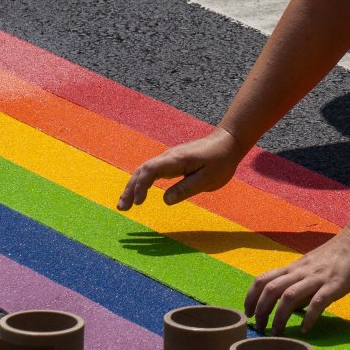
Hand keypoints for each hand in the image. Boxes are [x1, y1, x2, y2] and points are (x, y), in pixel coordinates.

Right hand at [116, 127, 244, 209]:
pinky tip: (137, 194)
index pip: (150, 170)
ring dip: (132, 187)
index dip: (140, 186)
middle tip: (121, 208)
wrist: (227, 142)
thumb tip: (165, 200)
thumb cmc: (220, 161)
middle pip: (141, 171)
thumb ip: (186, 189)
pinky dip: (140, 184)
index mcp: (176, 160)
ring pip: (143, 171)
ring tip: (123, 205)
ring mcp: (167, 159)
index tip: (138, 203)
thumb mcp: (208, 179)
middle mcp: (168, 157)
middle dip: (129, 189)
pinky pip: (150, 172)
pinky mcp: (170, 163)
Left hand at [244, 230, 349, 335]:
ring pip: (289, 296)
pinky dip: (308, 317)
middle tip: (259, 327)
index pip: (262, 280)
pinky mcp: (334, 285)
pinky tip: (305, 330)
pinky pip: (317, 302)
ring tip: (277, 333)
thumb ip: (297, 285)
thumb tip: (288, 308)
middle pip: (271, 289)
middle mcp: (300, 272)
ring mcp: (316, 278)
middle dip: (261, 309)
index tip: (247, 313)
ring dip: (279, 316)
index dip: (250, 297)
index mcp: (292, 268)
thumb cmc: (333, 257)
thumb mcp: (308, 268)